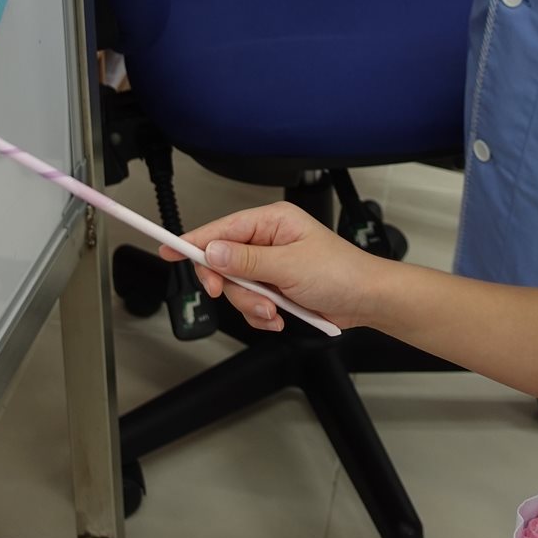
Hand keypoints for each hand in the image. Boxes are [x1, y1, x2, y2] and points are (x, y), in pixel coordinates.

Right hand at [164, 202, 390, 331]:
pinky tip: (280, 316)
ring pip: (237, 288)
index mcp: (272, 221)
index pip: (222, 229)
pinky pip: (251, 304)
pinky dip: (261, 315)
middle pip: (224, 263)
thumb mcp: (289, 266)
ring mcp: (271, 266)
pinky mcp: (275, 288)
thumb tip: (213, 252)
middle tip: (244, 297)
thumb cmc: (342, 272)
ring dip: (252, 305)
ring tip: (274, 310)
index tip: (169, 250)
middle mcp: (268, 241)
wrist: (367, 300)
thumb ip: (246, 261)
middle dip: (235, 287)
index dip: (194, 241)